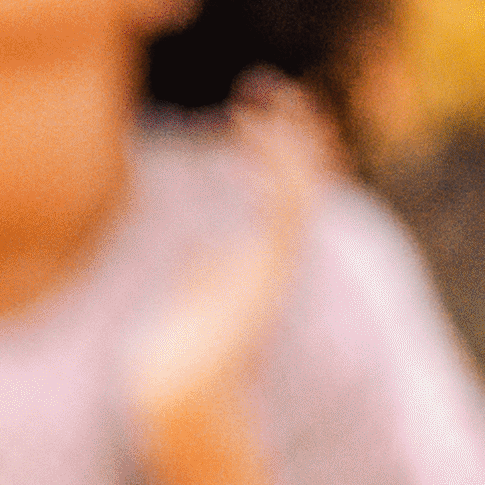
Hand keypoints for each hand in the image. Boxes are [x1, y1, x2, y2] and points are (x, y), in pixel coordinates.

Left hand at [121, 76, 331, 474]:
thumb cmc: (180, 356)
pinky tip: (257, 132)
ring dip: (286, 138)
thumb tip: (208, 252)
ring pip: (302, 187)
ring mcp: (277, 266)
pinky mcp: (270, 275)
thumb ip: (208, 274)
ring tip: (260, 96)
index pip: (285, 193)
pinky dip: (279, 168)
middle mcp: (277, 259)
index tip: (250, 112)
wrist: (180, 396)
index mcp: (260, 262)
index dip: (277, 150)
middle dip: (294, 134)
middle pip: (304, 181)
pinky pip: (288, 210)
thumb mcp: (193, 301)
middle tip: (266, 88)